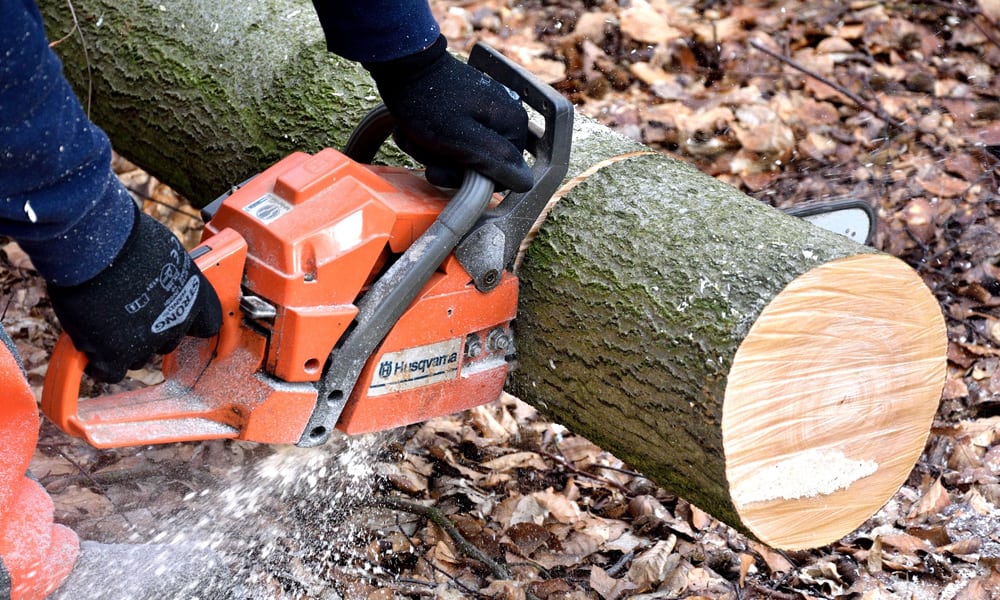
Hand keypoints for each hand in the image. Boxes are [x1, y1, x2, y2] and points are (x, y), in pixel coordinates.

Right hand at [48, 208, 221, 382]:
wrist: (95, 246)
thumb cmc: (125, 237)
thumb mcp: (164, 252)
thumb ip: (167, 275)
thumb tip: (158, 278)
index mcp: (196, 295)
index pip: (208, 324)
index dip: (190, 323)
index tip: (177, 319)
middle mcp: (178, 321)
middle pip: (168, 342)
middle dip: (150, 332)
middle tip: (127, 313)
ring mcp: (148, 340)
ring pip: (139, 357)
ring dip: (124, 345)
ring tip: (103, 321)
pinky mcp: (116, 353)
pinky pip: (111, 371)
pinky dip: (100, 363)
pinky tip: (92, 349)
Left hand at [364, 35, 531, 191]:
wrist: (401, 64)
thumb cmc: (429, 103)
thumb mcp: (462, 139)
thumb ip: (497, 161)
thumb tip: (526, 182)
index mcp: (512, 124)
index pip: (501, 174)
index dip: (470, 179)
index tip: (441, 169)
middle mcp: (505, 117)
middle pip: (480, 165)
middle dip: (446, 163)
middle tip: (423, 149)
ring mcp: (485, 113)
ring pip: (461, 155)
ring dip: (432, 152)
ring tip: (414, 135)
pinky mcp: (465, 110)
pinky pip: (451, 140)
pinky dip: (429, 140)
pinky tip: (414, 130)